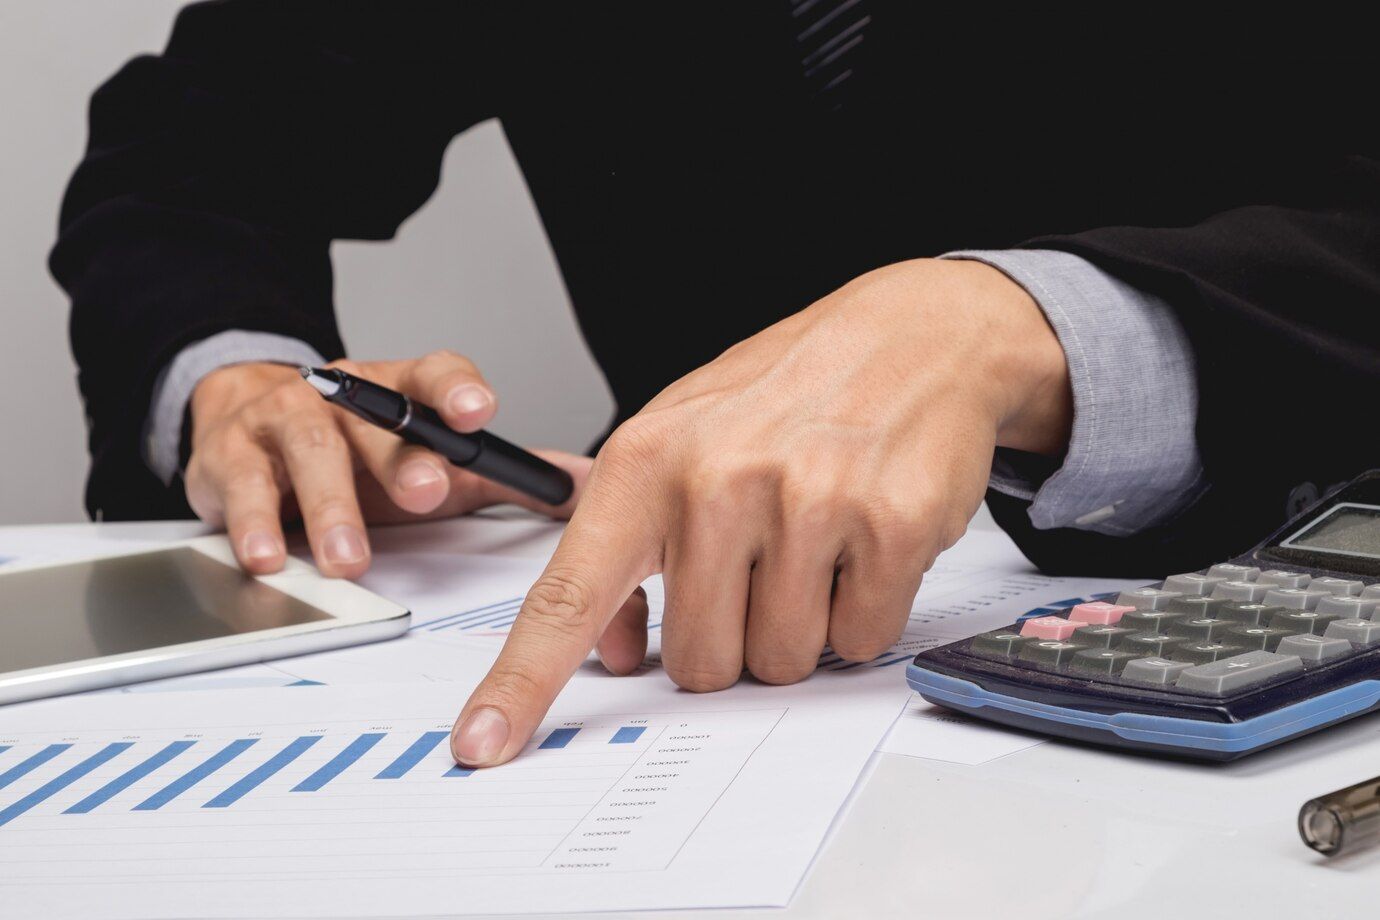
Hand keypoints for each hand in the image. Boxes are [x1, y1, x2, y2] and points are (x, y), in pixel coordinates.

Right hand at [184, 351, 591, 576]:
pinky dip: (253, 525)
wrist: (253, 419)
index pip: (434, 374)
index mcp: (400, 390)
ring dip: (330, 507)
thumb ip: (501, 472)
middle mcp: (344, 395)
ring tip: (347, 558)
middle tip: (426, 493)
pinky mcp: (230, 456)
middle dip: (403, 458)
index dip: (457, 390)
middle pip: (377, 420)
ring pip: (310, 453)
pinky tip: (267, 557)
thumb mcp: (434, 456)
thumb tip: (584, 484)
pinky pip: (243, 488)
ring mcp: (285, 419)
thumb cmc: (361, 450)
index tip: (479, 413)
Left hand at [450, 258, 1071, 765]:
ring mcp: (806, 501)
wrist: (912, 333)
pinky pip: (860, 639)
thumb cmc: (786, 394)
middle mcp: (716, 480)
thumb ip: (634, 541)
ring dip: (800, 624)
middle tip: (760, 564)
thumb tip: (616, 647)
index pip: (568, 594)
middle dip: (733, 637)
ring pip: (781, 660)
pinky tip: (860, 541)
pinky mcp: (889, 525)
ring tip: (814, 543)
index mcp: (645, 460)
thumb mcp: (682, 440)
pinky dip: (862, 610)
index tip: (484, 741)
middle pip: (699, 664)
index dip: (524, 682)